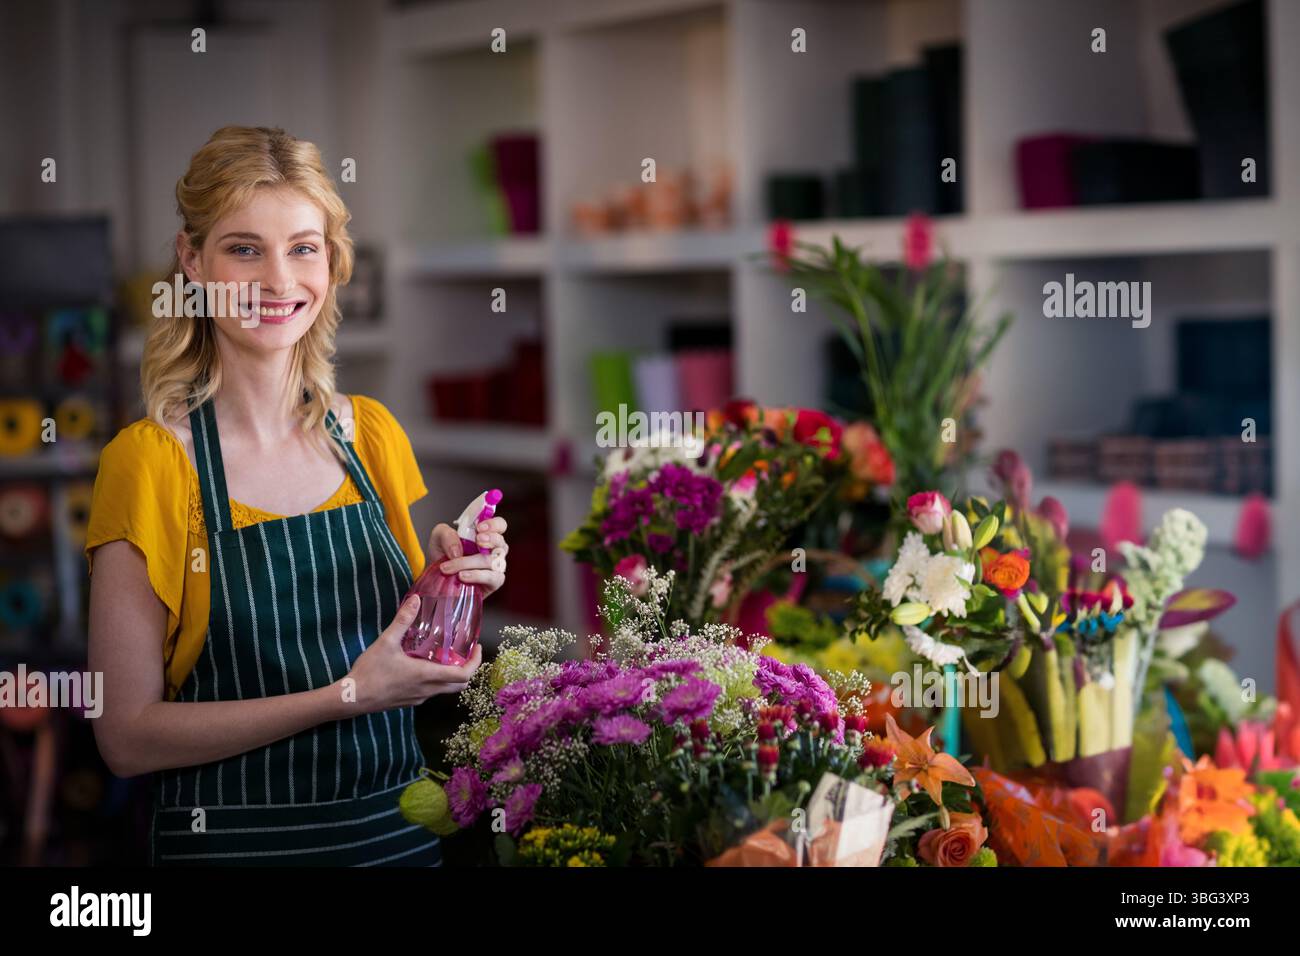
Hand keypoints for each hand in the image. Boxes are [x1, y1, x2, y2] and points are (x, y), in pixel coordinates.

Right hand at [342, 594, 482, 712]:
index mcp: (427, 675)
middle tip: (466, 652)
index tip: (477, 648)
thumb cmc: (370, 672)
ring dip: (453, 675)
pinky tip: (425, 666)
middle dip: (468, 668)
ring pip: (446, 689)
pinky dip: (438, 680)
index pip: (464, 674)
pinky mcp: (410, 702)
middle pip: (460, 684)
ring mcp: (419, 698)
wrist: (352, 698)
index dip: (476, 662)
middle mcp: (428, 690)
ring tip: (447, 656)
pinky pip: (432, 692)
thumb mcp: (386, 642)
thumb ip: (402, 620)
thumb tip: (415, 599)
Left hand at [426, 516, 507, 596]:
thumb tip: (457, 551)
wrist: (437, 578)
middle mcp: (493, 550)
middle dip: (490, 540)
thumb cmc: (443, 556)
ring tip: (450, 567)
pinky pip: (493, 578)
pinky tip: (462, 576)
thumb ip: (446, 535)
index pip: (499, 525)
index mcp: (484, 535)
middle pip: (501, 542)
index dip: (494, 525)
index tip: (479, 528)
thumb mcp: (438, 538)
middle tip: (477, 540)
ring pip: (492, 561)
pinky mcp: (493, 583)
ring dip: (470, 562)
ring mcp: (495, 567)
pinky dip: (477, 576)